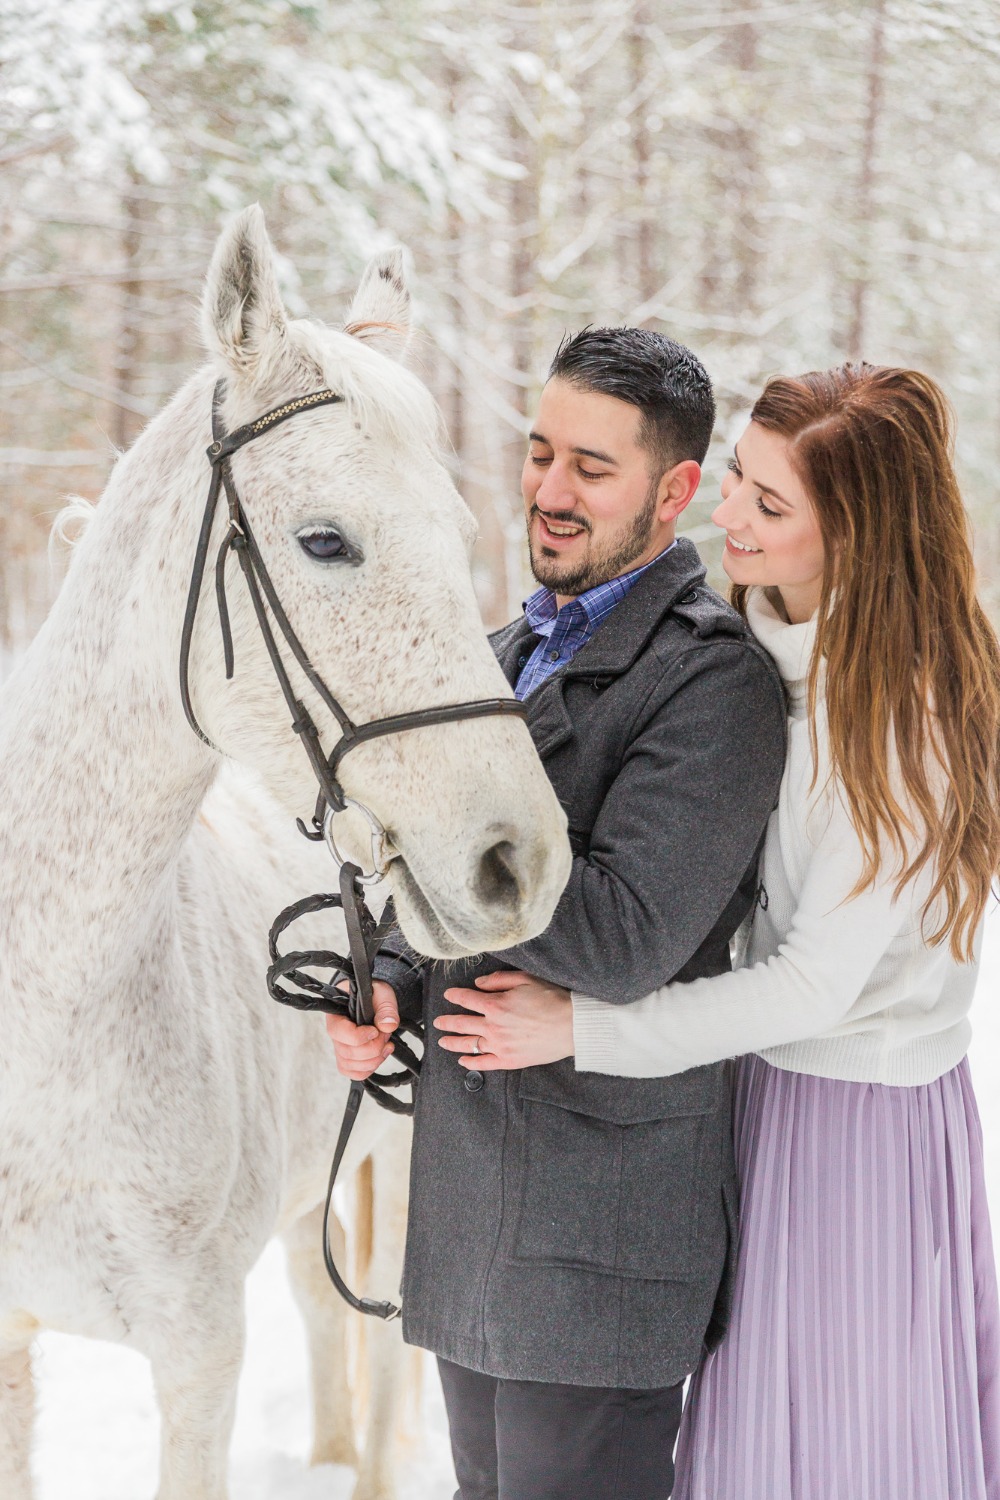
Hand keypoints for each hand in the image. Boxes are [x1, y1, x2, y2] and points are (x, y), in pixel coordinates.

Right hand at [325, 979, 398, 1079]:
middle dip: (373, 1048)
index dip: (359, 1036)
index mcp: (336, 1014)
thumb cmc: (374, 995)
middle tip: (385, 1034)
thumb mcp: (382, 994)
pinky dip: (368, 1069)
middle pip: (347, 1052)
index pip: (338, 1032)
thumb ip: (386, 1007)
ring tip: (386, 1044)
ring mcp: (340, 1048)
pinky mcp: (348, 1059)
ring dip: (374, 1059)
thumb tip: (388, 1025)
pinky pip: (353, 1073)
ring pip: (351, 1066)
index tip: (375, 1031)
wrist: (375, 1001)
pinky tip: (380, 1056)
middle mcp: (335, 1033)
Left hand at [434, 970, 573, 1070]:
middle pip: (462, 1023)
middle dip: (447, 1021)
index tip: (448, 994)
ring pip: (468, 1044)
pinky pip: (484, 1063)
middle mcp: (493, 1026)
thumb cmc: (551, 999)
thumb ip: (498, 980)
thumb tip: (478, 983)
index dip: (455, 995)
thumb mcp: (525, 979)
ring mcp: (499, 1045)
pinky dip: (471, 1062)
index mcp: (495, 1005)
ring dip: (452, 1042)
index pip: (467, 999)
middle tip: (437, 1021)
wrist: (571, 1026)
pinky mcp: (509, 1060)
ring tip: (442, 1041)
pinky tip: (463, 1060)